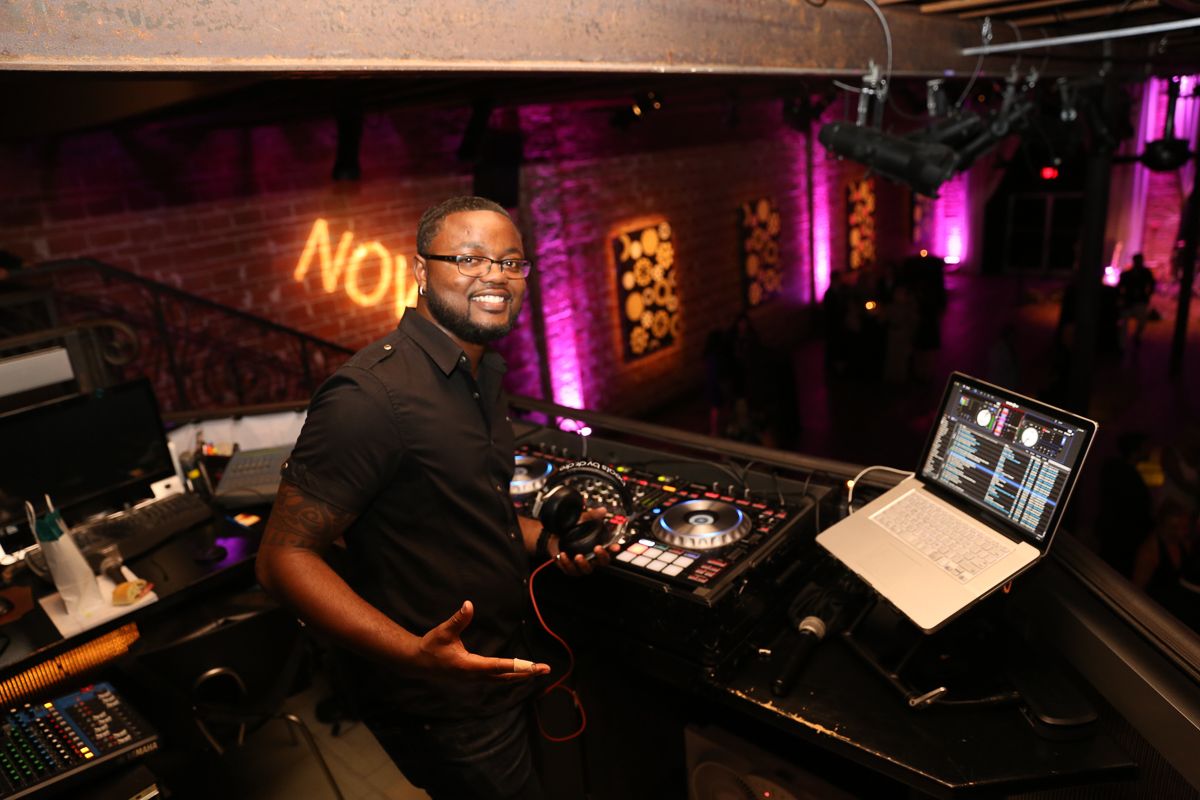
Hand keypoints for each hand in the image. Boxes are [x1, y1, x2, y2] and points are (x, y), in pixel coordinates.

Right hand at [414, 600, 549, 681]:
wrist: (416, 662)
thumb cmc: (430, 646)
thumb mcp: (443, 632)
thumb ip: (458, 619)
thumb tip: (468, 604)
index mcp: (469, 666)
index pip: (497, 666)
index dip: (516, 666)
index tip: (532, 666)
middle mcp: (474, 676)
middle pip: (505, 677)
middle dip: (526, 673)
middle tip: (545, 669)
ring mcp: (474, 679)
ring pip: (502, 680)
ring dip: (520, 676)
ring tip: (537, 671)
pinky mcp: (473, 677)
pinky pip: (496, 678)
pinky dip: (510, 676)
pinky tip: (518, 672)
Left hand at [551, 507, 620, 575]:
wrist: (554, 534)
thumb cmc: (571, 529)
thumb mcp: (582, 519)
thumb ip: (592, 515)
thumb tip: (602, 510)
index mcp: (597, 546)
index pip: (610, 550)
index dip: (613, 549)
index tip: (615, 546)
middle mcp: (591, 557)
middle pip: (602, 562)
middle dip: (602, 556)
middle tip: (598, 548)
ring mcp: (581, 564)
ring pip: (587, 569)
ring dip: (583, 564)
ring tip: (578, 556)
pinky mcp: (569, 567)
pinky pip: (570, 570)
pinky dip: (566, 563)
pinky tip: (563, 555)